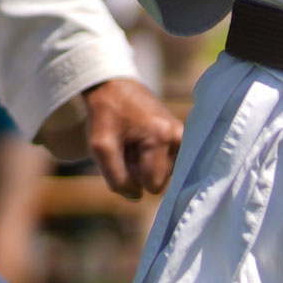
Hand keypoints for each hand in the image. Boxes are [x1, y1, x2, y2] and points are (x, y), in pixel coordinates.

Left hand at [32, 76, 179, 196]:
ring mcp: (183, 135)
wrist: (112, 86)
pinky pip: (168, 162)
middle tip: (126, 148)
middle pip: (161, 180)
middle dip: (141, 171)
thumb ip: (117, 178)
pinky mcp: (182, 133)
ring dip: (146, 164)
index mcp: (162, 138)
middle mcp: (179, 137)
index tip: (122, 155)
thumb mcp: (100, 147)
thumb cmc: (105, 115)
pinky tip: (142, 142)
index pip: (153, 185)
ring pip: (165, 172)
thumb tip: (136, 197)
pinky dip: (153, 158)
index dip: (132, 177)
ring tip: (133, 142)